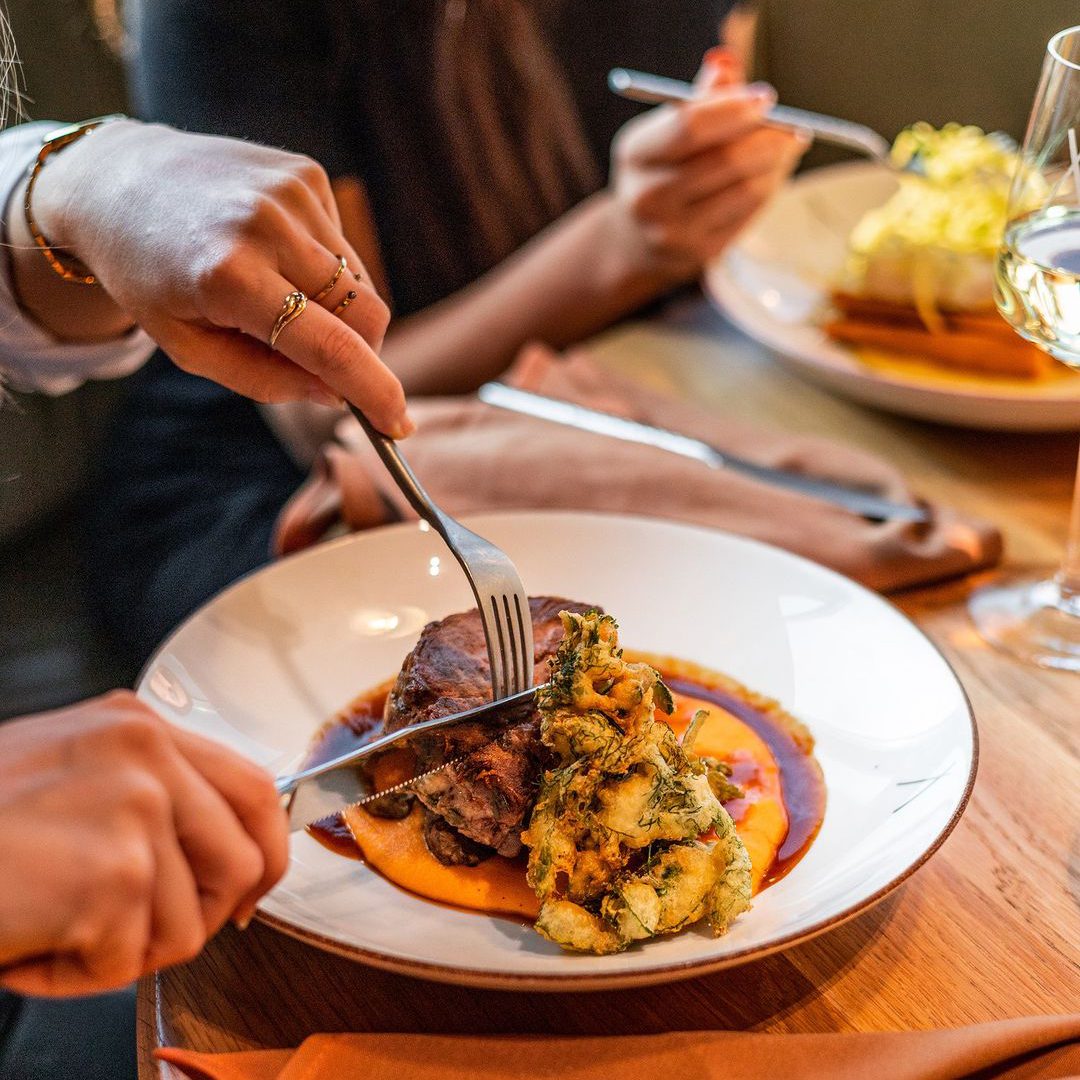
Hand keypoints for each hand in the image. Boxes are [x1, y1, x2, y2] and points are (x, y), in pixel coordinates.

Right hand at [0, 691, 287, 996]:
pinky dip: (77, 975)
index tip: (246, 893)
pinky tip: (29, 944)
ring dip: (120, 952)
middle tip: (141, 936)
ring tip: (52, 928)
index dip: (265, 851)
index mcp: (137, 726)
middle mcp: (144, 751)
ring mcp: (134, 805)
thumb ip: (145, 796)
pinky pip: (130, 960)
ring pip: (188, 923)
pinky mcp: (112, 870)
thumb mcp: (67, 777)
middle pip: (244, 858)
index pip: (253, 788)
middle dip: (204, 917)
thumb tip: (223, 853)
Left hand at [26, 121, 410, 436]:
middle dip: (362, 353)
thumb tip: (335, 394)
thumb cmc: (149, 275)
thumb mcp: (188, 347)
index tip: (398, 424)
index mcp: (228, 278)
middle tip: (328, 367)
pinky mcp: (306, 174)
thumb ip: (264, 380)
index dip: (375, 392)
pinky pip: (343, 248)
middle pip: (367, 314)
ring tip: (278, 296)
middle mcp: (266, 226)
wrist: (117, 180)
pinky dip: (324, 269)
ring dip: (338, 310)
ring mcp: (291, 193)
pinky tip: (275, 256)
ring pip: (361, 283)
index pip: (332, 347)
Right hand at [607, 51, 808, 285]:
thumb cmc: (665, 167)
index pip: (690, 127)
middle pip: (726, 160)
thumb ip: (701, 97)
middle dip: (769, 138)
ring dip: (776, 164)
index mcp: (636, 153)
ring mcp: (673, 231)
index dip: (734, 110)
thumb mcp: (669, 128)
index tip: (766, 98)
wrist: (638, 237)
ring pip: (747, 188)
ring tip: (785, 148)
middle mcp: (647, 197)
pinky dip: (768, 188)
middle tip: (793, 126)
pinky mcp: (700, 253)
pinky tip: (769, 176)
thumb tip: (726, 64)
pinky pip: (750, 213)